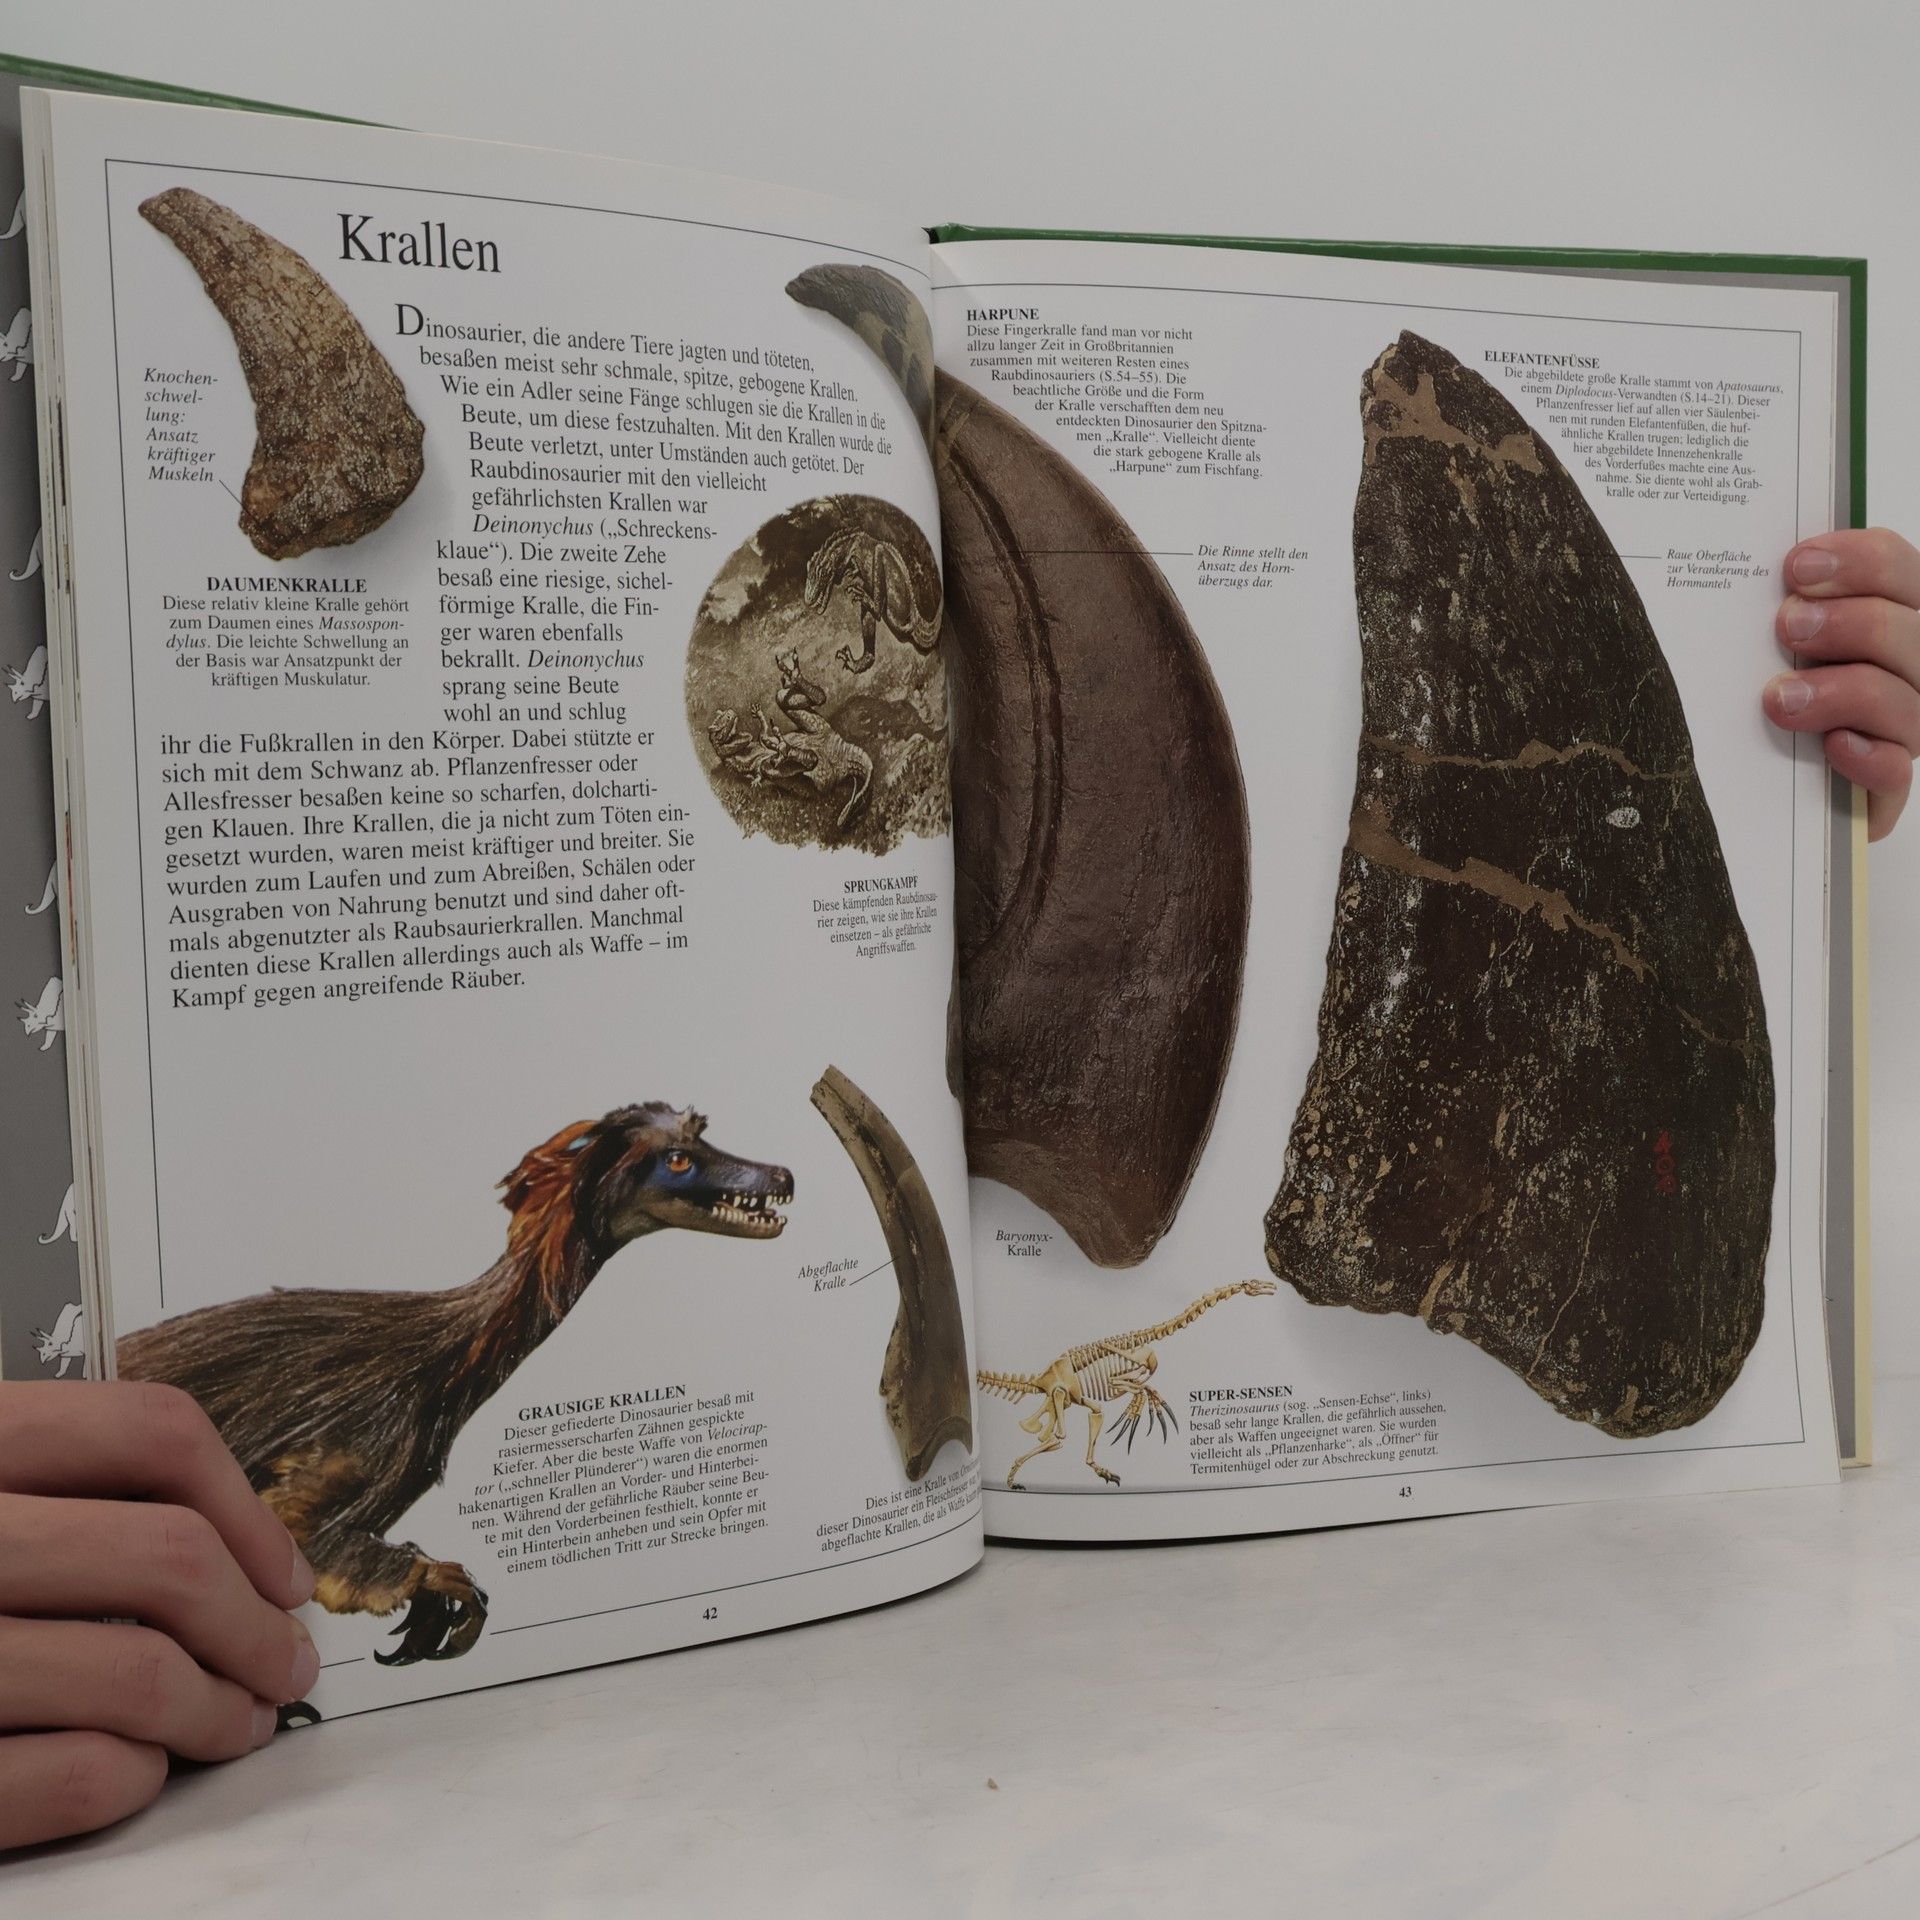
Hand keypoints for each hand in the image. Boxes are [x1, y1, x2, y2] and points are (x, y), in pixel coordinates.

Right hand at [0, 1382, 318, 1851]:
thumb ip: (57, 1491)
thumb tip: (231, 1550)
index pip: (150, 1432)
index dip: (247, 1504)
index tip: (282, 1569)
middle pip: (167, 1557)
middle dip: (254, 1623)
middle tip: (284, 1658)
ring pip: (134, 1674)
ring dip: (215, 1708)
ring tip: (234, 1720)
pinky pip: (72, 1776)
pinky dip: (132, 1776)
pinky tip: (139, 1770)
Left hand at [1765, 529, 1919, 838]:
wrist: (1744, 780)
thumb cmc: (1756, 686)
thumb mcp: (1756, 639)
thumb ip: (1771, 605)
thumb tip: (1736, 569)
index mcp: (1887, 612)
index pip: (1898, 568)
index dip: (1860, 560)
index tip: (1797, 567)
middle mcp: (1908, 666)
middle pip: (1908, 631)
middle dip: (1851, 622)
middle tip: (1788, 625)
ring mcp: (1903, 726)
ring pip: (1907, 702)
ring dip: (1845, 691)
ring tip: (1781, 697)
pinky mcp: (1883, 784)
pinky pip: (1895, 772)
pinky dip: (1868, 757)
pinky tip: (1833, 745)